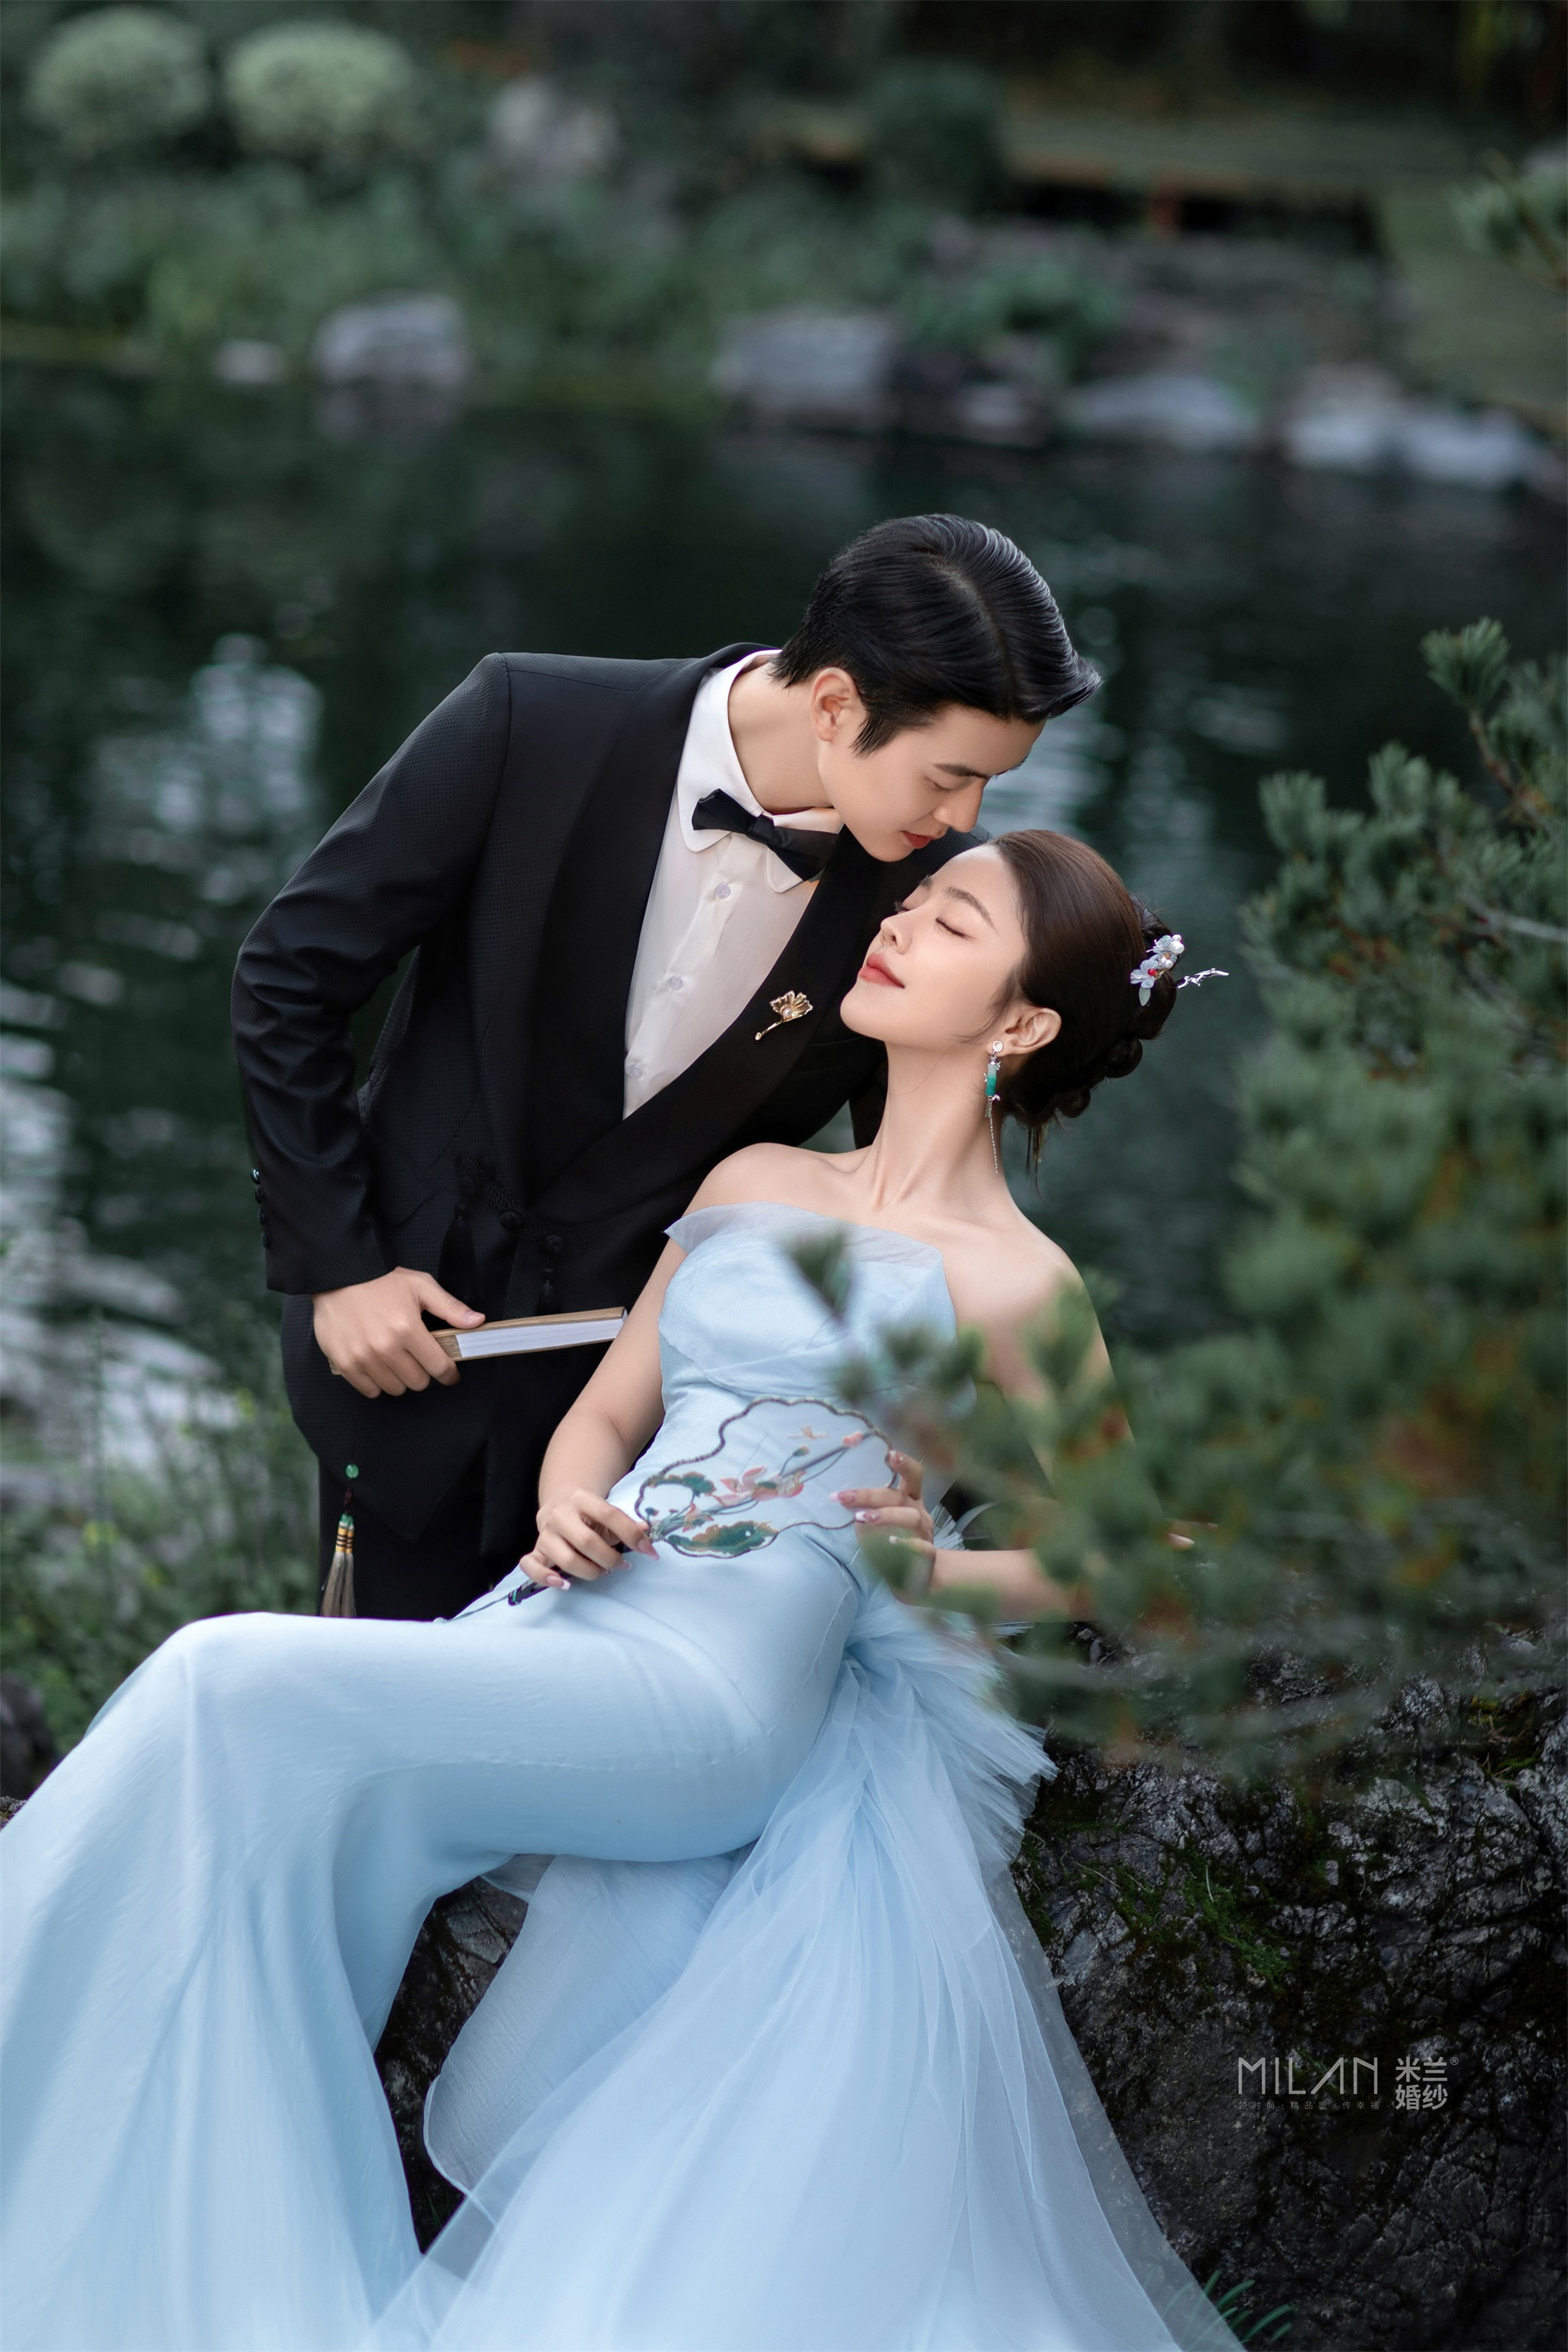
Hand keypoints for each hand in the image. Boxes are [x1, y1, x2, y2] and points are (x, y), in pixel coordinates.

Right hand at [312, 1267, 482, 1398]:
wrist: (339, 1276)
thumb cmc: (381, 1281)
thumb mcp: (420, 1286)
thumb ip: (450, 1307)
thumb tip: (477, 1321)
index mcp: (408, 1329)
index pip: (439, 1367)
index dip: (449, 1373)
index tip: (449, 1374)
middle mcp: (386, 1347)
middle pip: (418, 1382)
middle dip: (423, 1372)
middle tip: (417, 1358)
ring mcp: (363, 1357)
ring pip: (395, 1389)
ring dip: (400, 1378)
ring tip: (396, 1359)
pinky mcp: (345, 1363)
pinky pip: (369, 1390)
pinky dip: (377, 1383)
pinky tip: (378, 1366)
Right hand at [524, 1490, 656, 1585]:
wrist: (559, 1506)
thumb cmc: (589, 1516)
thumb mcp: (607, 1513)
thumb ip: (626, 1524)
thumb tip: (647, 1532)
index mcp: (582, 1499)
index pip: (609, 1515)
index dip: (631, 1534)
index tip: (649, 1552)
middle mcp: (560, 1514)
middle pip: (587, 1541)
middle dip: (610, 1558)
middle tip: (622, 1565)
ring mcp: (545, 1534)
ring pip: (566, 1559)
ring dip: (589, 1571)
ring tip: (602, 1572)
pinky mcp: (536, 1550)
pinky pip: (531, 1566)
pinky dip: (545, 1577)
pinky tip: (564, 1584)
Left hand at [834, 1449, 935, 1580]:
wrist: (917, 1578)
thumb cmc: (894, 1544)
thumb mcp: (879, 1524)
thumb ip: (866, 1510)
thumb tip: (841, 1498)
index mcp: (911, 1500)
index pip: (913, 1475)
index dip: (904, 1463)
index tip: (888, 1454)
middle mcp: (919, 1512)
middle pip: (900, 1497)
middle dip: (871, 1496)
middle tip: (844, 1497)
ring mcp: (925, 1534)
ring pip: (912, 1518)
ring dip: (886, 1516)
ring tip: (861, 1519)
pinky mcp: (927, 1556)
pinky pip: (922, 1547)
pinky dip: (907, 1544)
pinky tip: (891, 1542)